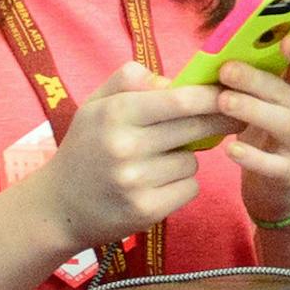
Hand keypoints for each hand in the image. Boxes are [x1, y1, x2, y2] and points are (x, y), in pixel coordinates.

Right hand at [34, 62, 239, 248]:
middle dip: (220, 121)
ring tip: (159, 161)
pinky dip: (181, 184)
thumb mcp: (96, 104)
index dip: (213, 95)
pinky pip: (189, 188)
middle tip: (232, 117)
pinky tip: (157, 184)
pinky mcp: (146, 210)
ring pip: (193, 160)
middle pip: (196, 127)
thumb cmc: (85, 147)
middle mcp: (125, 146)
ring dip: (187, 158)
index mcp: (115, 113)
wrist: (57, 207)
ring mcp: (136, 181)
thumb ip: (130, 79)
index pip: (181, 99)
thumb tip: (173, 80)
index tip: (232, 92)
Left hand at [216, 35, 289, 226]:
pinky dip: (253, 157)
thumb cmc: (262, 131)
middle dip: (257, 79)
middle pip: (288, 92)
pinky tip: (230, 149)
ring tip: (224, 102)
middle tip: (226, 70)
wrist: (278, 183)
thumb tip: (206, 57)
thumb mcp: (260, 102)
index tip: (285, 40)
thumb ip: (243, 79)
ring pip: (285, 124)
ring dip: (254, 110)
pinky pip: (274, 165)